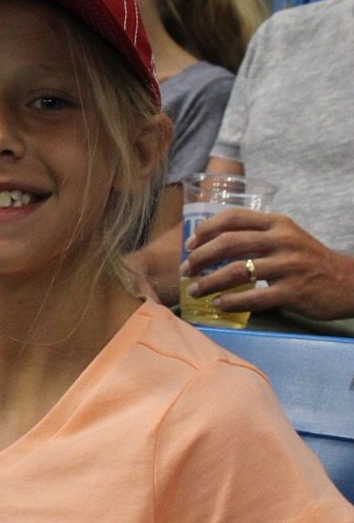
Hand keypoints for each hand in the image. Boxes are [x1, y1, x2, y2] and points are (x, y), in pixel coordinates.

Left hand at [180, 208, 353, 320]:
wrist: (349, 282)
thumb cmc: (308, 259)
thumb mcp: (286, 237)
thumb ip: (256, 235)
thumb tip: (211, 245)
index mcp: (276, 223)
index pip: (232, 218)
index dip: (205, 230)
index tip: (189, 245)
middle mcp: (281, 240)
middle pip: (228, 243)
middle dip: (200, 257)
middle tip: (186, 270)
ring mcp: (288, 266)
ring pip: (237, 271)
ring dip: (209, 282)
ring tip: (195, 290)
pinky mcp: (293, 291)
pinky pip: (254, 296)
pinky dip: (231, 301)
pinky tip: (218, 304)